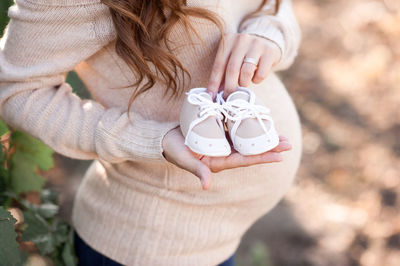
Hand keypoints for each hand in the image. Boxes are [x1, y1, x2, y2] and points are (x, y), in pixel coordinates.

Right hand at [162, 126, 290, 190]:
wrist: (166, 138)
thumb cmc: (175, 151)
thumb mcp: (186, 160)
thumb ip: (197, 171)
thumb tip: (207, 185)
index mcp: (220, 160)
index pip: (245, 159)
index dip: (262, 157)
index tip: (279, 156)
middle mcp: (225, 151)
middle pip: (251, 148)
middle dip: (269, 146)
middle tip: (287, 143)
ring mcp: (224, 141)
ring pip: (247, 137)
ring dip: (263, 134)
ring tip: (279, 131)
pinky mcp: (220, 130)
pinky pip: (237, 126)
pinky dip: (249, 122)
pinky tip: (259, 117)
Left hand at [207, 33, 281, 98]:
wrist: (267, 42)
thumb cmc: (243, 55)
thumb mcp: (231, 58)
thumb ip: (223, 73)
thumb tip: (213, 93)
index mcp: (228, 41)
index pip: (218, 65)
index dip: (214, 83)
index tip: (211, 97)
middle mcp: (241, 40)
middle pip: (232, 69)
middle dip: (229, 87)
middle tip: (229, 98)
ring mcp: (257, 44)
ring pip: (246, 71)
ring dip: (243, 83)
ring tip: (243, 83)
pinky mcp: (269, 52)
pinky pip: (261, 74)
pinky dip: (256, 81)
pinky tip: (255, 78)